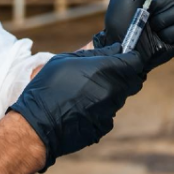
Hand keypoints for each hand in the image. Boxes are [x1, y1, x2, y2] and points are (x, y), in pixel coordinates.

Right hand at [7, 44, 145, 170]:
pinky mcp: (104, 126)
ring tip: (86, 92)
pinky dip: (101, 109)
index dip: (131, 58)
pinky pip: (109, 113)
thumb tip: (114, 48)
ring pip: (120, 97)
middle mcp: (112, 91)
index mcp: (105, 70)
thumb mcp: (66, 60)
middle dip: (123, 75)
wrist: (38, 124)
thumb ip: (93, 53)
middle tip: (105, 73)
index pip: (135, 61)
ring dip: (110, 92)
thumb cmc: (48, 87)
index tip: (124, 57)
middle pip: (132, 80)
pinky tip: (82, 108)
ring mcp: (110, 110)